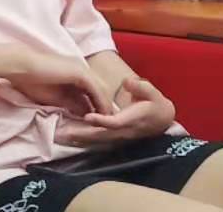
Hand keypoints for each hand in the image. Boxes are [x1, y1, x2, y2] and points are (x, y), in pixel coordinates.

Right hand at [4, 50, 114, 116]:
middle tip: (108, 122)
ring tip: (108, 120)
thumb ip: (70, 103)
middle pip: (100, 89)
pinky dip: (100, 102)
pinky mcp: (80, 73)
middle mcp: (81, 70)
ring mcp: (81, 70)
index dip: (97, 105)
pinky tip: (102, 113)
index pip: (92, 90)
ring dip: (105, 105)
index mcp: (74, 74)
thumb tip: (82, 112)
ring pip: (101, 89)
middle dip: (104, 106)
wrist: (22, 67)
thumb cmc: (32, 81)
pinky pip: (96, 89)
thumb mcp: (55, 97)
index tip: (99, 119)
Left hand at [55, 76, 175, 146]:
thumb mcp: (153, 92)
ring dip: (79, 139)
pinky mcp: (114, 139)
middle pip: (100, 135)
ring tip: (60, 136)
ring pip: (96, 141)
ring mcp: (118, 138)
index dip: (101, 120)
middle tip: (63, 133)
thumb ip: (141, 87)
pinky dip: (83, 140)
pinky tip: (69, 138)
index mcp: (131, 119)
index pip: (115, 123)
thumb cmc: (156, 104)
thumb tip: (127, 82)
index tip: (87, 116)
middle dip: (81, 134)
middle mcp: (123, 132)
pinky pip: (97, 142)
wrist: (162, 121)